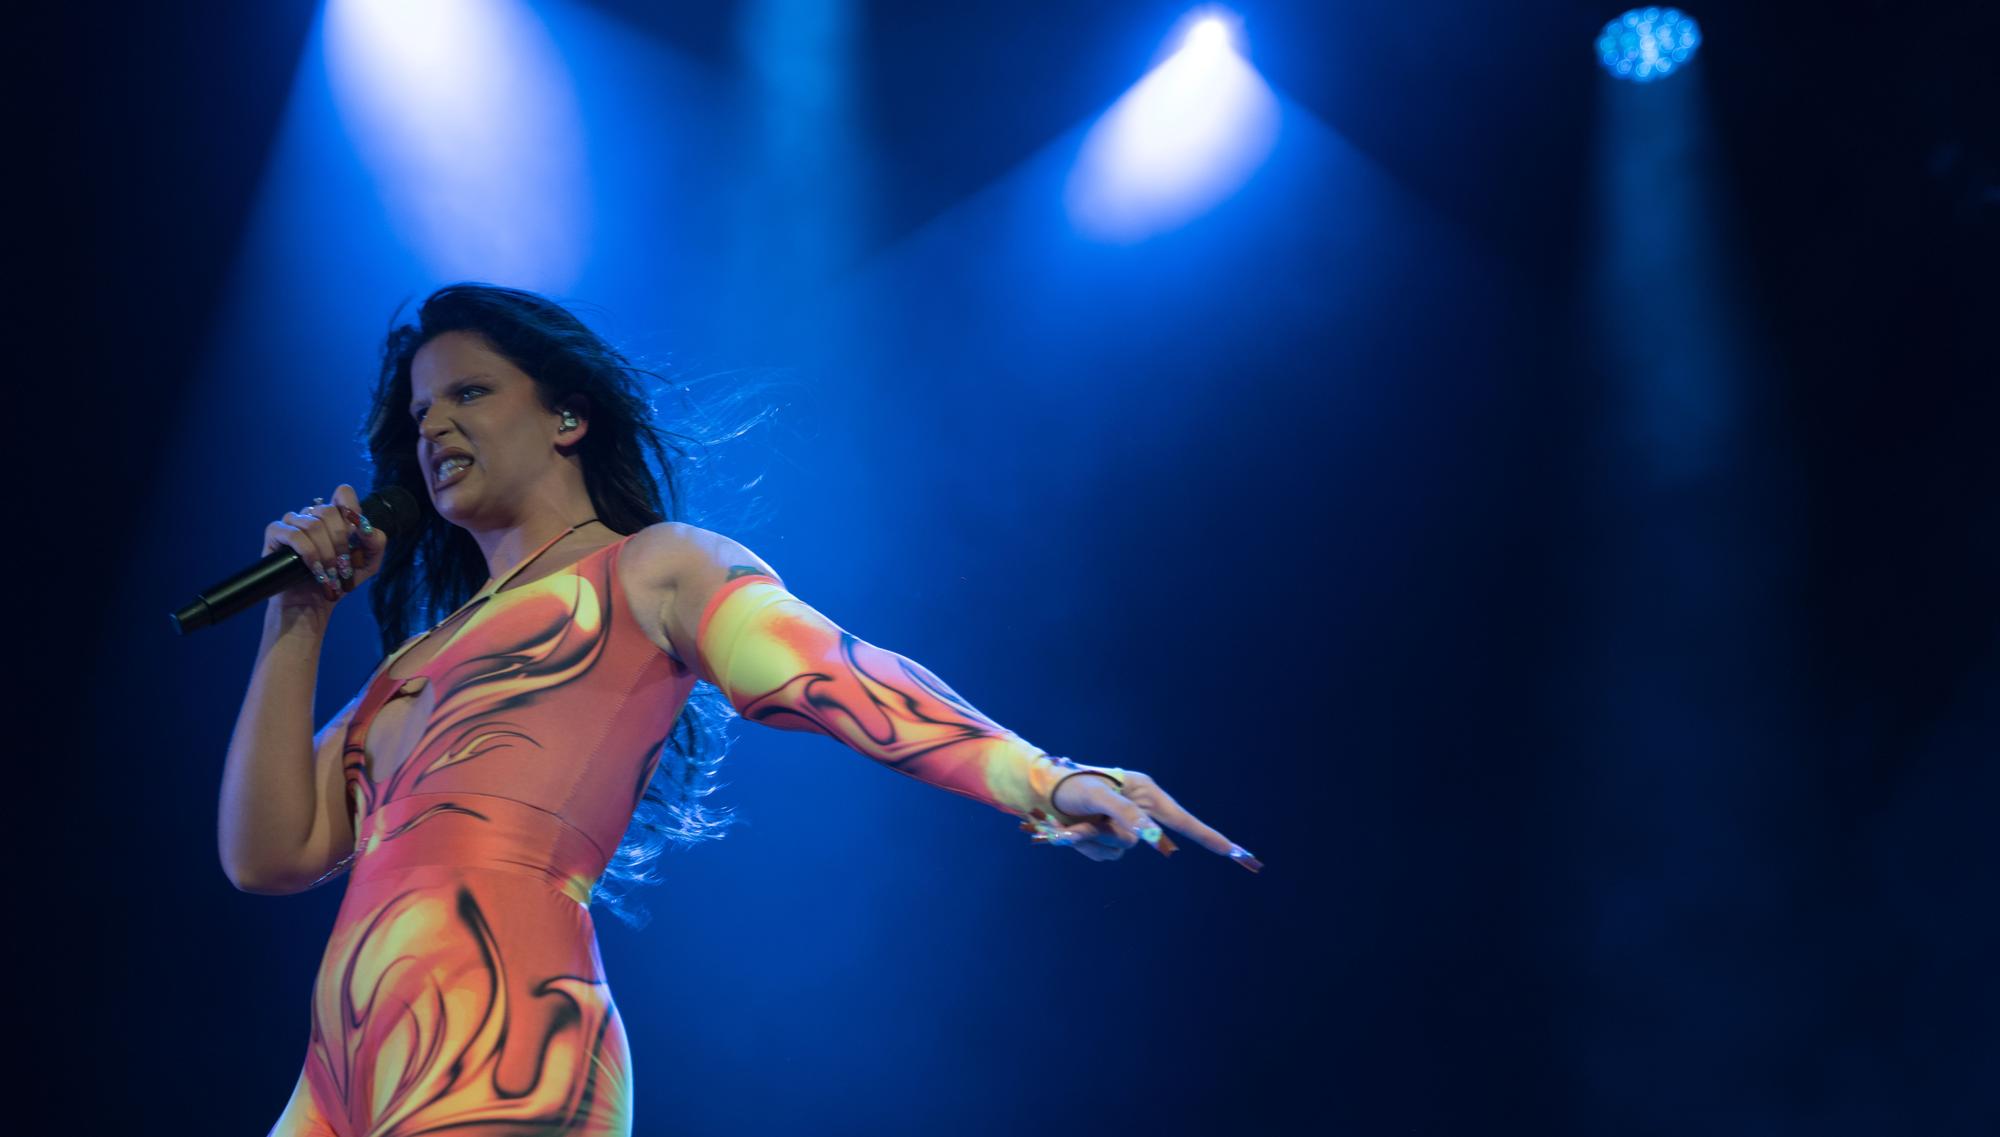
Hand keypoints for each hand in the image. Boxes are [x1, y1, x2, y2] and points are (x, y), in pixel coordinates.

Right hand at [261, 484, 389, 613]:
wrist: (311, 605)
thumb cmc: (337, 580)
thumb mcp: (367, 564)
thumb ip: (376, 543)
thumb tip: (367, 528)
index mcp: (333, 517)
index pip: (343, 494)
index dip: (352, 508)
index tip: (357, 533)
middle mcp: (312, 515)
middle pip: (329, 511)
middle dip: (341, 541)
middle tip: (343, 566)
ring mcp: (292, 523)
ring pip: (312, 525)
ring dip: (326, 552)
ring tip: (330, 573)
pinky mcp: (275, 534)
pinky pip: (294, 534)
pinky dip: (309, 553)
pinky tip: (316, 570)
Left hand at [1037, 768, 1261, 871]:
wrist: (1042, 792)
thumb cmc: (1073, 785)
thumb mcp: (1100, 795)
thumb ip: (1128, 815)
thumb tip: (1151, 839)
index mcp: (1145, 792)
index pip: (1183, 820)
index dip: (1209, 838)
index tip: (1235, 852)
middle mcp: (1138, 810)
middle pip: (1145, 840)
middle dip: (1110, 834)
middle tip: (1090, 822)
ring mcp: (1123, 827)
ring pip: (1121, 851)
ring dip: (1092, 839)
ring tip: (1074, 820)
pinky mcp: (1107, 839)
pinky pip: (1104, 855)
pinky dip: (1084, 845)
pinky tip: (1069, 830)